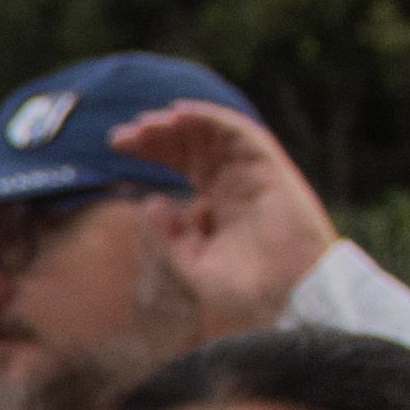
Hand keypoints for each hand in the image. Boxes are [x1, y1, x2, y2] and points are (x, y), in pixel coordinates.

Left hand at [113, 101, 336, 338]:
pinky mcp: (270, 168)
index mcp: (219, 201)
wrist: (292, 295)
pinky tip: (179, 113)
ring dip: (179, 123)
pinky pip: (240, 133)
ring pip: (213, 134)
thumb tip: (150, 200)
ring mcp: (252, 173)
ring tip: (145, 124)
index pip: (182, 162)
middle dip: (157, 134)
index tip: (118, 144)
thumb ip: (171, 236)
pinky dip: (211, 118)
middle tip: (121, 136)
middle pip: (192, 144)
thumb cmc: (249, 290)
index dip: (152, 148)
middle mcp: (235, 182)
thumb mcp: (195, 266)